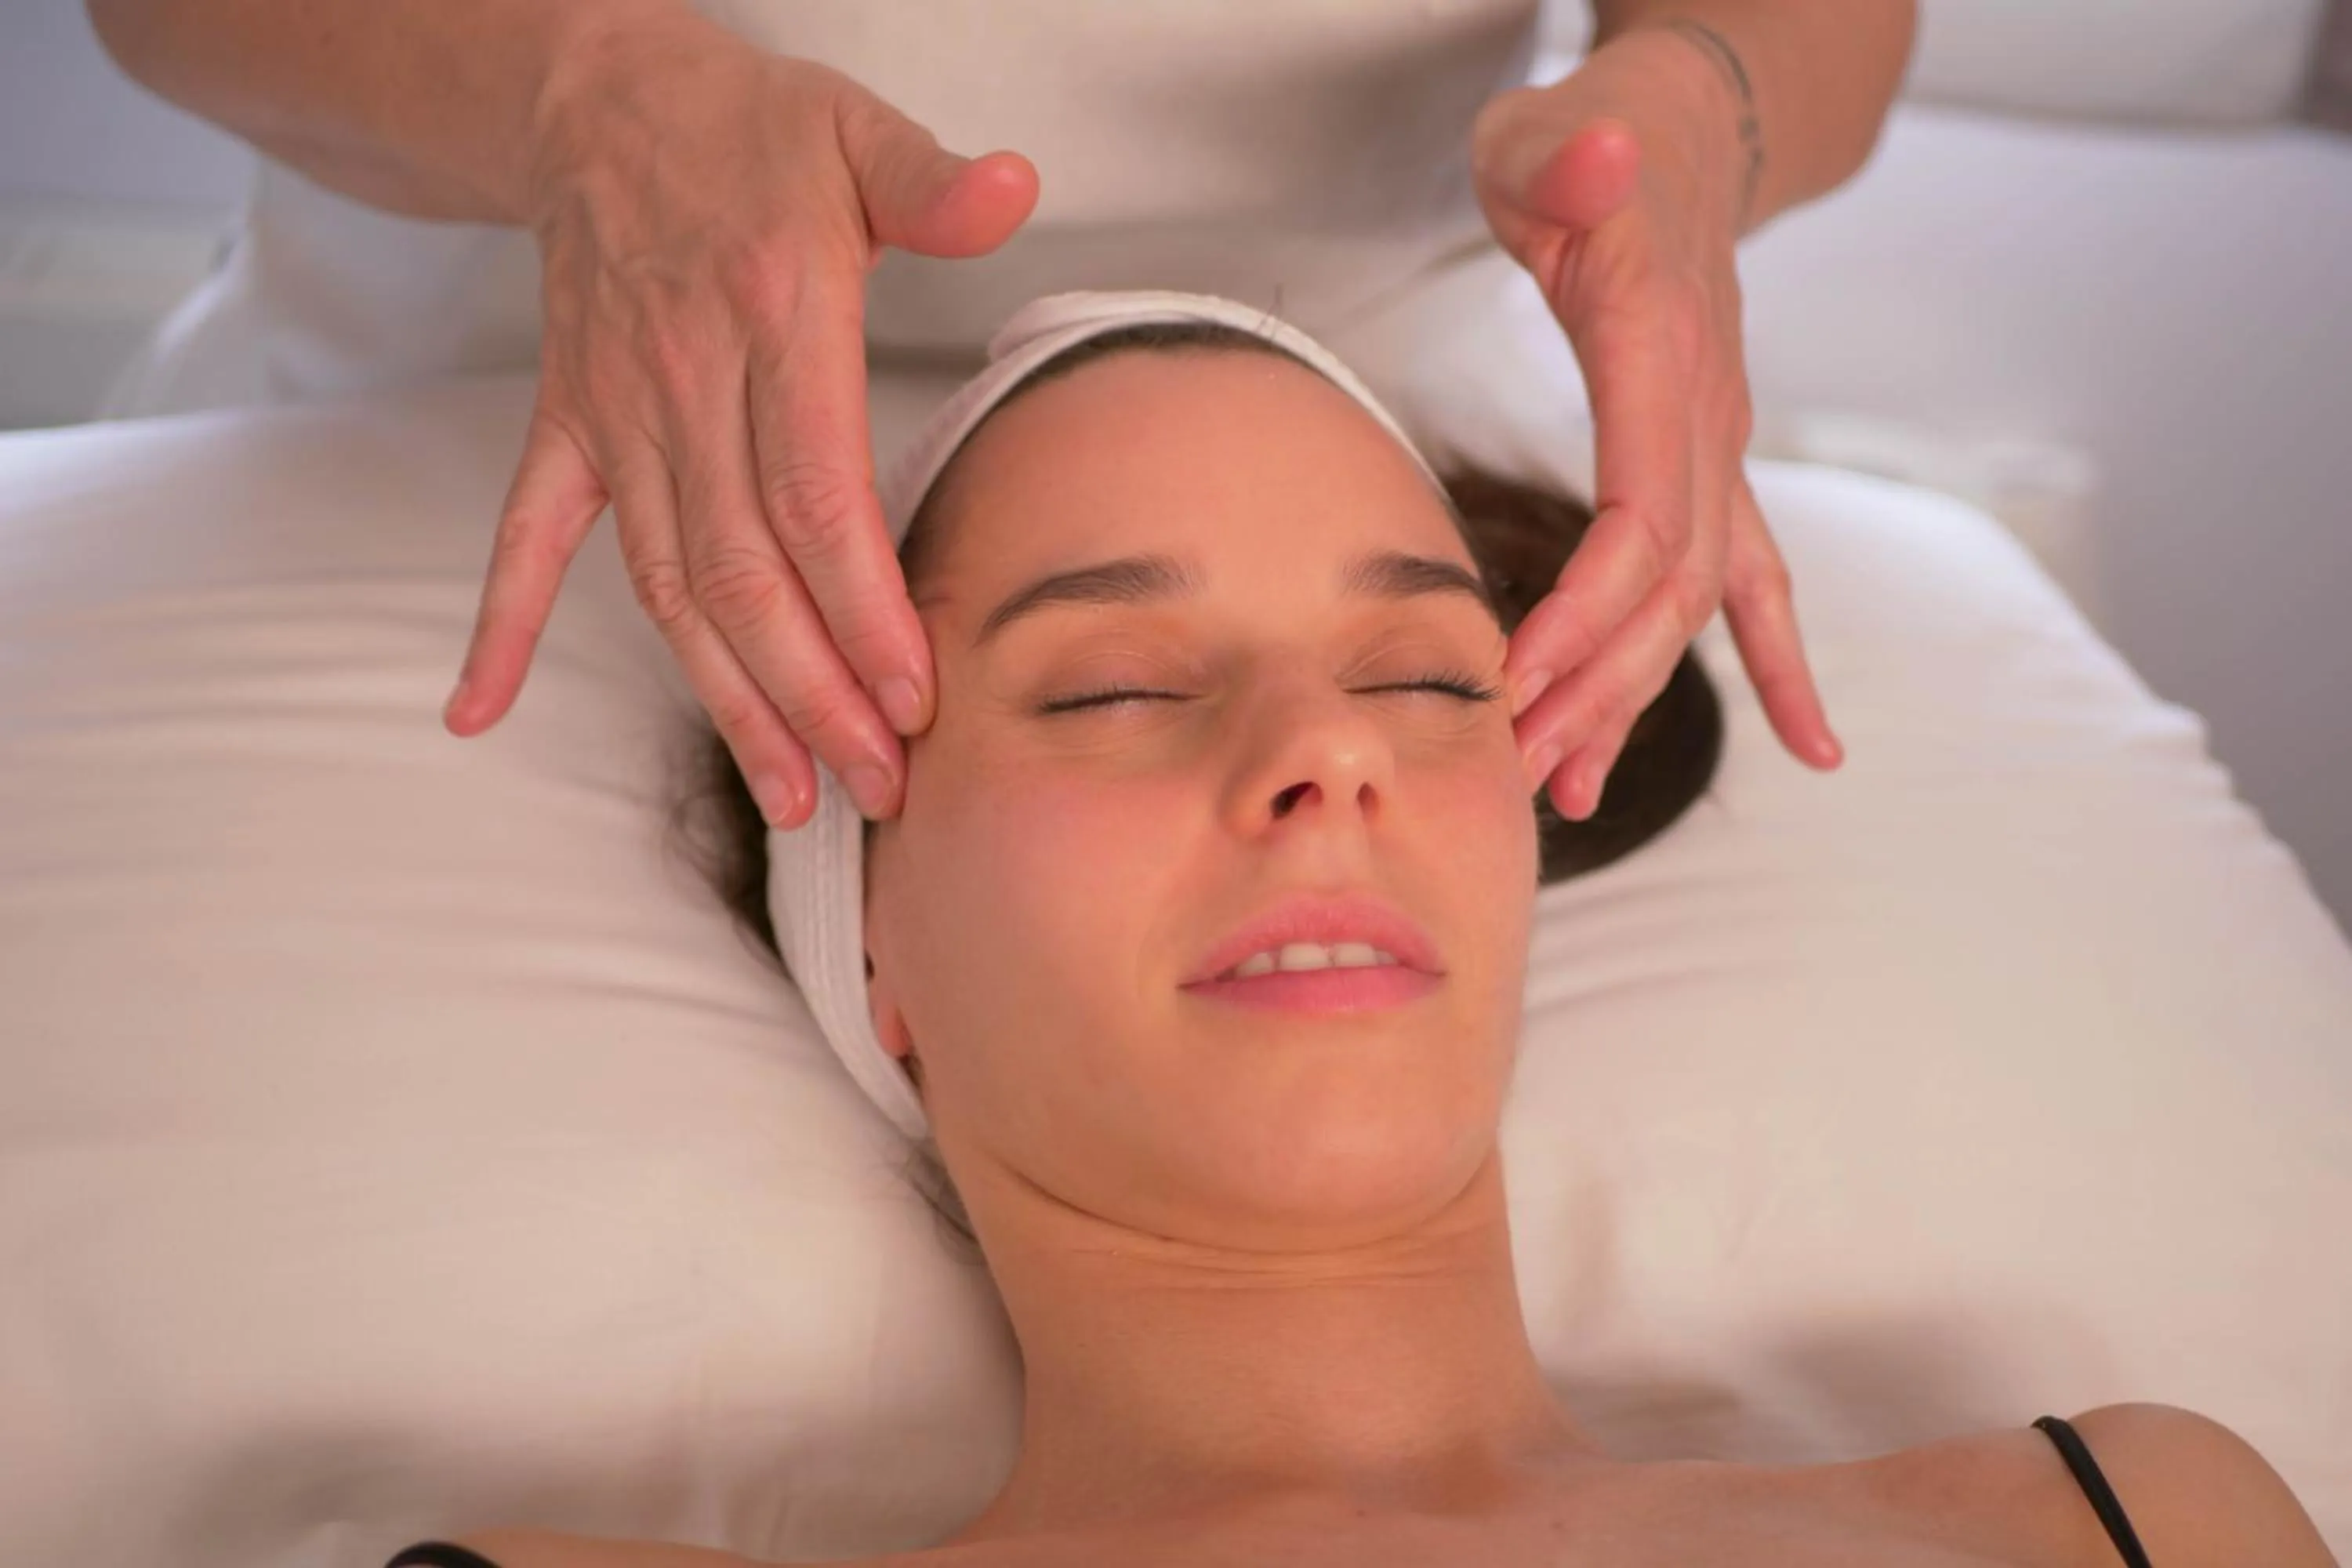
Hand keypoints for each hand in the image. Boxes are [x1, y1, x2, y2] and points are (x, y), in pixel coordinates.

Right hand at [441, 12, 1039, 827]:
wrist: (594, 99)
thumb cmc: (746, 133)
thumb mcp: (857, 132)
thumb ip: (934, 179)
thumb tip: (1014, 192)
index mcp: (773, 320)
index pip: (819, 500)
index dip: (862, 613)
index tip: (911, 702)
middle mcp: (687, 384)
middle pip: (749, 573)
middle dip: (814, 696)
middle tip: (876, 788)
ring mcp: (617, 416)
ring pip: (669, 586)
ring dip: (726, 700)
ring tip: (786, 798)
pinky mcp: (569, 426)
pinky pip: (526, 537)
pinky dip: (499, 623)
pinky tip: (477, 707)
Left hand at [1470, 29, 1841, 820]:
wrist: (1681, 133)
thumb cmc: (1592, 143)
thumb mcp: (1547, 134)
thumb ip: (1564, 156)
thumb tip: (1594, 160)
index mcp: (1662, 352)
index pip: (1640, 514)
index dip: (1586, 610)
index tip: (1518, 684)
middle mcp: (1708, 414)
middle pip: (1669, 587)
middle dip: (1598, 688)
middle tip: (1519, 770)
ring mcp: (1722, 446)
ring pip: (1696, 603)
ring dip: (1637, 699)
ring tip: (1571, 790)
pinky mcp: (1714, 464)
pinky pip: (1757, 581)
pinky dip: (1779, 663)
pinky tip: (1816, 747)